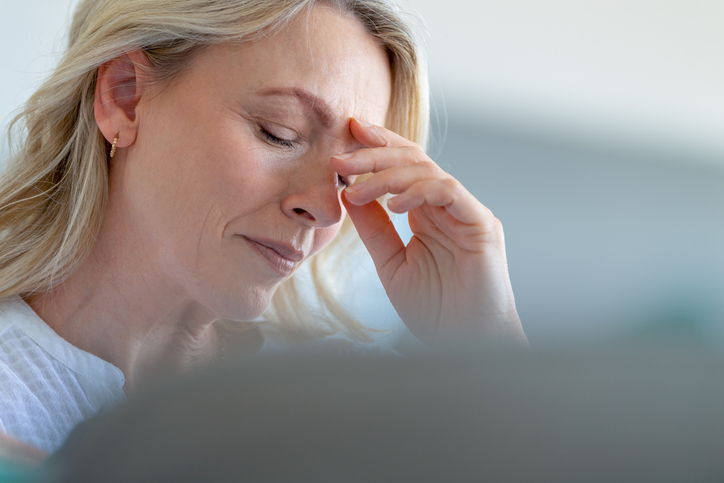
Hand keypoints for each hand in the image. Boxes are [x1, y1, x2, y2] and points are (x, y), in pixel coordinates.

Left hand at [331, 118, 527, 346]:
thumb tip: (348, 193)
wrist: (467, 345)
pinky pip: (450, 192)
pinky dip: (420, 191)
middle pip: (413, 160)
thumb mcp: (392, 264)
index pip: (404, 167)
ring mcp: (466, 213)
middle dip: (374, 153)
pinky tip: (394, 204)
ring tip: (356, 189)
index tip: (348, 132)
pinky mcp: (481, 224)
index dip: (379, 146)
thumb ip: (374, 229)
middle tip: (340, 157)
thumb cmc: (437, 310)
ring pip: (428, 171)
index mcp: (428, 213)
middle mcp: (448, 207)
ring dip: (387, 175)